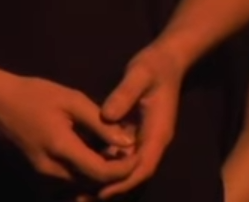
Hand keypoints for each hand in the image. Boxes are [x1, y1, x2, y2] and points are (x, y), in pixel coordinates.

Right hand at [0, 70, 135, 187]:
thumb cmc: (32, 95)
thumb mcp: (70, 100)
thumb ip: (100, 122)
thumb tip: (128, 141)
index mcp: (61, 148)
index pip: (102, 172)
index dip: (125, 168)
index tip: (139, 153)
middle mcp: (52, 171)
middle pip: (95, 184)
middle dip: (116, 171)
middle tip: (128, 149)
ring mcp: (44, 177)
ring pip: (83, 185)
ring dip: (102, 173)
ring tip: (114, 149)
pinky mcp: (40, 176)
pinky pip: (70, 182)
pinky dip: (86, 172)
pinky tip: (93, 152)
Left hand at [97, 44, 186, 197]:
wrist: (166, 60)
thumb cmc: (154, 66)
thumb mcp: (139, 74)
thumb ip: (124, 94)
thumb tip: (106, 116)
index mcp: (158, 132)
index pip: (143, 166)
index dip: (123, 181)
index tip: (101, 190)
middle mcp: (154, 142)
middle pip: (136, 174)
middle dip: (113, 188)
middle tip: (84, 198)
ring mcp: (147, 140)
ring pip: (130, 169)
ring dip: (109, 181)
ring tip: (82, 192)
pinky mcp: (138, 135)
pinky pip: (124, 157)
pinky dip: (108, 165)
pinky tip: (87, 168)